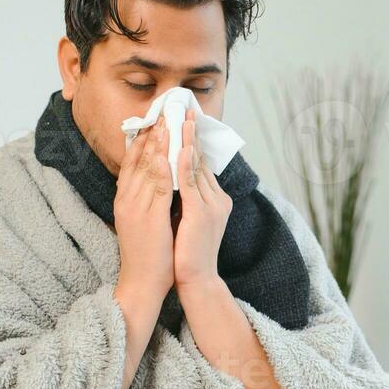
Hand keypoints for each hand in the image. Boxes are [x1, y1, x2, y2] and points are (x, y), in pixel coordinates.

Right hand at [113, 115, 175, 299]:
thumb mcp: (143, 220)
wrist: (141, 282)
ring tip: (166, 121)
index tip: (153, 118)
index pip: (133, 160)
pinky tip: (168, 153)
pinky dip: (161, 168)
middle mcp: (127, 199)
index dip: (143, 138)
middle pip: (138, 158)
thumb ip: (148, 199)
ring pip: (146, 168)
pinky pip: (155, 188)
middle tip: (162, 109)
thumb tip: (159, 180)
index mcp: (125, 198)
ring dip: (157, 143)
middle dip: (151, 133)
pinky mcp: (148, 218)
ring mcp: (136, 207)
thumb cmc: (146, 254)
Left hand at [172, 111, 232, 292]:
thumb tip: (173, 179)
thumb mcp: (186, 220)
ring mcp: (211, 205)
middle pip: (200, 159)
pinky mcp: (201, 214)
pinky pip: (191, 182)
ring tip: (183, 117)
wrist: (196, 281)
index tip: (182, 120)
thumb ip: (184, 199)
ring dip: (189, 140)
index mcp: (212, 200)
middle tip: (184, 107)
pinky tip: (181, 145)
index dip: (190, 141)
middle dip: (190, 133)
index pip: (199, 164)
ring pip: (197, 166)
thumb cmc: (187, 255)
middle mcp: (216, 199)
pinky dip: (186, 162)